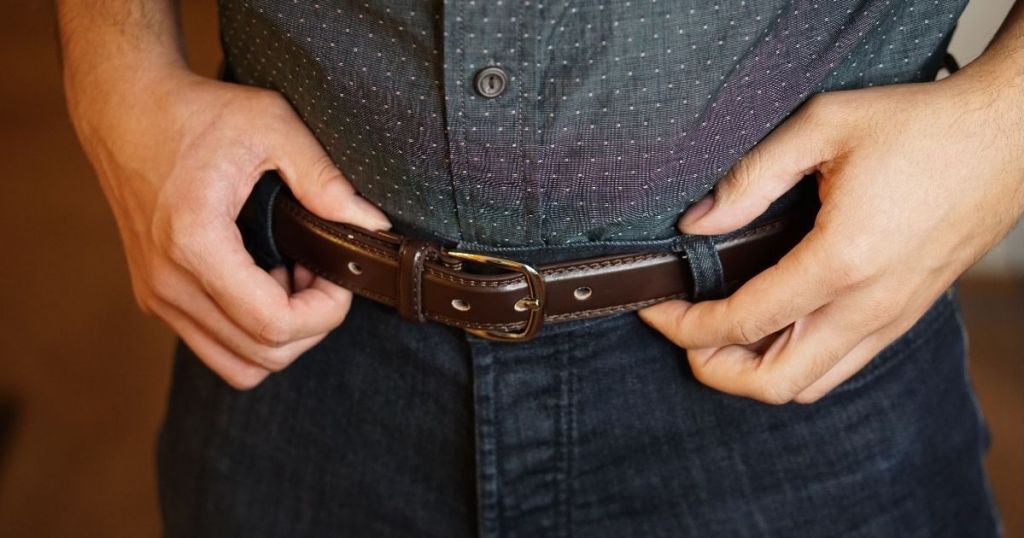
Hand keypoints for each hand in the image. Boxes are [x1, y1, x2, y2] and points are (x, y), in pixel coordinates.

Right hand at [67, 66, 389, 388]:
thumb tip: (371, 224)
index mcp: (194, 244)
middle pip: (262, 356)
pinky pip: (216, 346)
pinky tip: (266, 280)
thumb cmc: (193, 112)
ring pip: (239, 365)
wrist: (124, 109)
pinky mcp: (155, 296)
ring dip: (281, 335)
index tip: (337, 273)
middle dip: (311, 323)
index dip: (325, 312)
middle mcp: (168, 282)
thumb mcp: (271, 125)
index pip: (274, 325)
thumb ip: (324, 179)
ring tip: (295, 279)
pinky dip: (251, 332)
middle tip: (321, 271)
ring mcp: (157, 296)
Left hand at [638, 69, 1023, 403]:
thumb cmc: (924, 126)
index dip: (685, 326)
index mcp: (843, 261)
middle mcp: (869, 306)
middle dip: (713, 368)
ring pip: (809, 385)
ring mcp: (892, 319)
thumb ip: (752, 177)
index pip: (742, 324)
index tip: (655, 310)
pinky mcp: (906, 316)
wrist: (1009, 136)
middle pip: (774, 383)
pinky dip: (795, 362)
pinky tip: (773, 325)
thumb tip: (698, 223)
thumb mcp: (824, 126)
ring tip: (720, 332)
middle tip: (683, 331)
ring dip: (754, 372)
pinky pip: (840, 366)